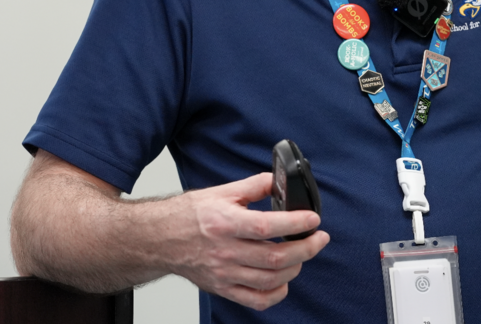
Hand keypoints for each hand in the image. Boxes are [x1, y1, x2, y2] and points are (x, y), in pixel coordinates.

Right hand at [169, 172, 329, 310]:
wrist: (161, 239)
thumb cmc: (189, 216)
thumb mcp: (222, 192)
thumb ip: (254, 186)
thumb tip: (279, 181)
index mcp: (225, 223)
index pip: (266, 227)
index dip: (294, 223)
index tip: (312, 219)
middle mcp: (225, 251)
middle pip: (274, 258)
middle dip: (305, 248)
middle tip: (319, 238)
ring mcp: (224, 273)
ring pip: (270, 279)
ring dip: (295, 267)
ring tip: (303, 253)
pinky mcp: (223, 288)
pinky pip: (256, 300)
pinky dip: (276, 293)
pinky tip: (284, 279)